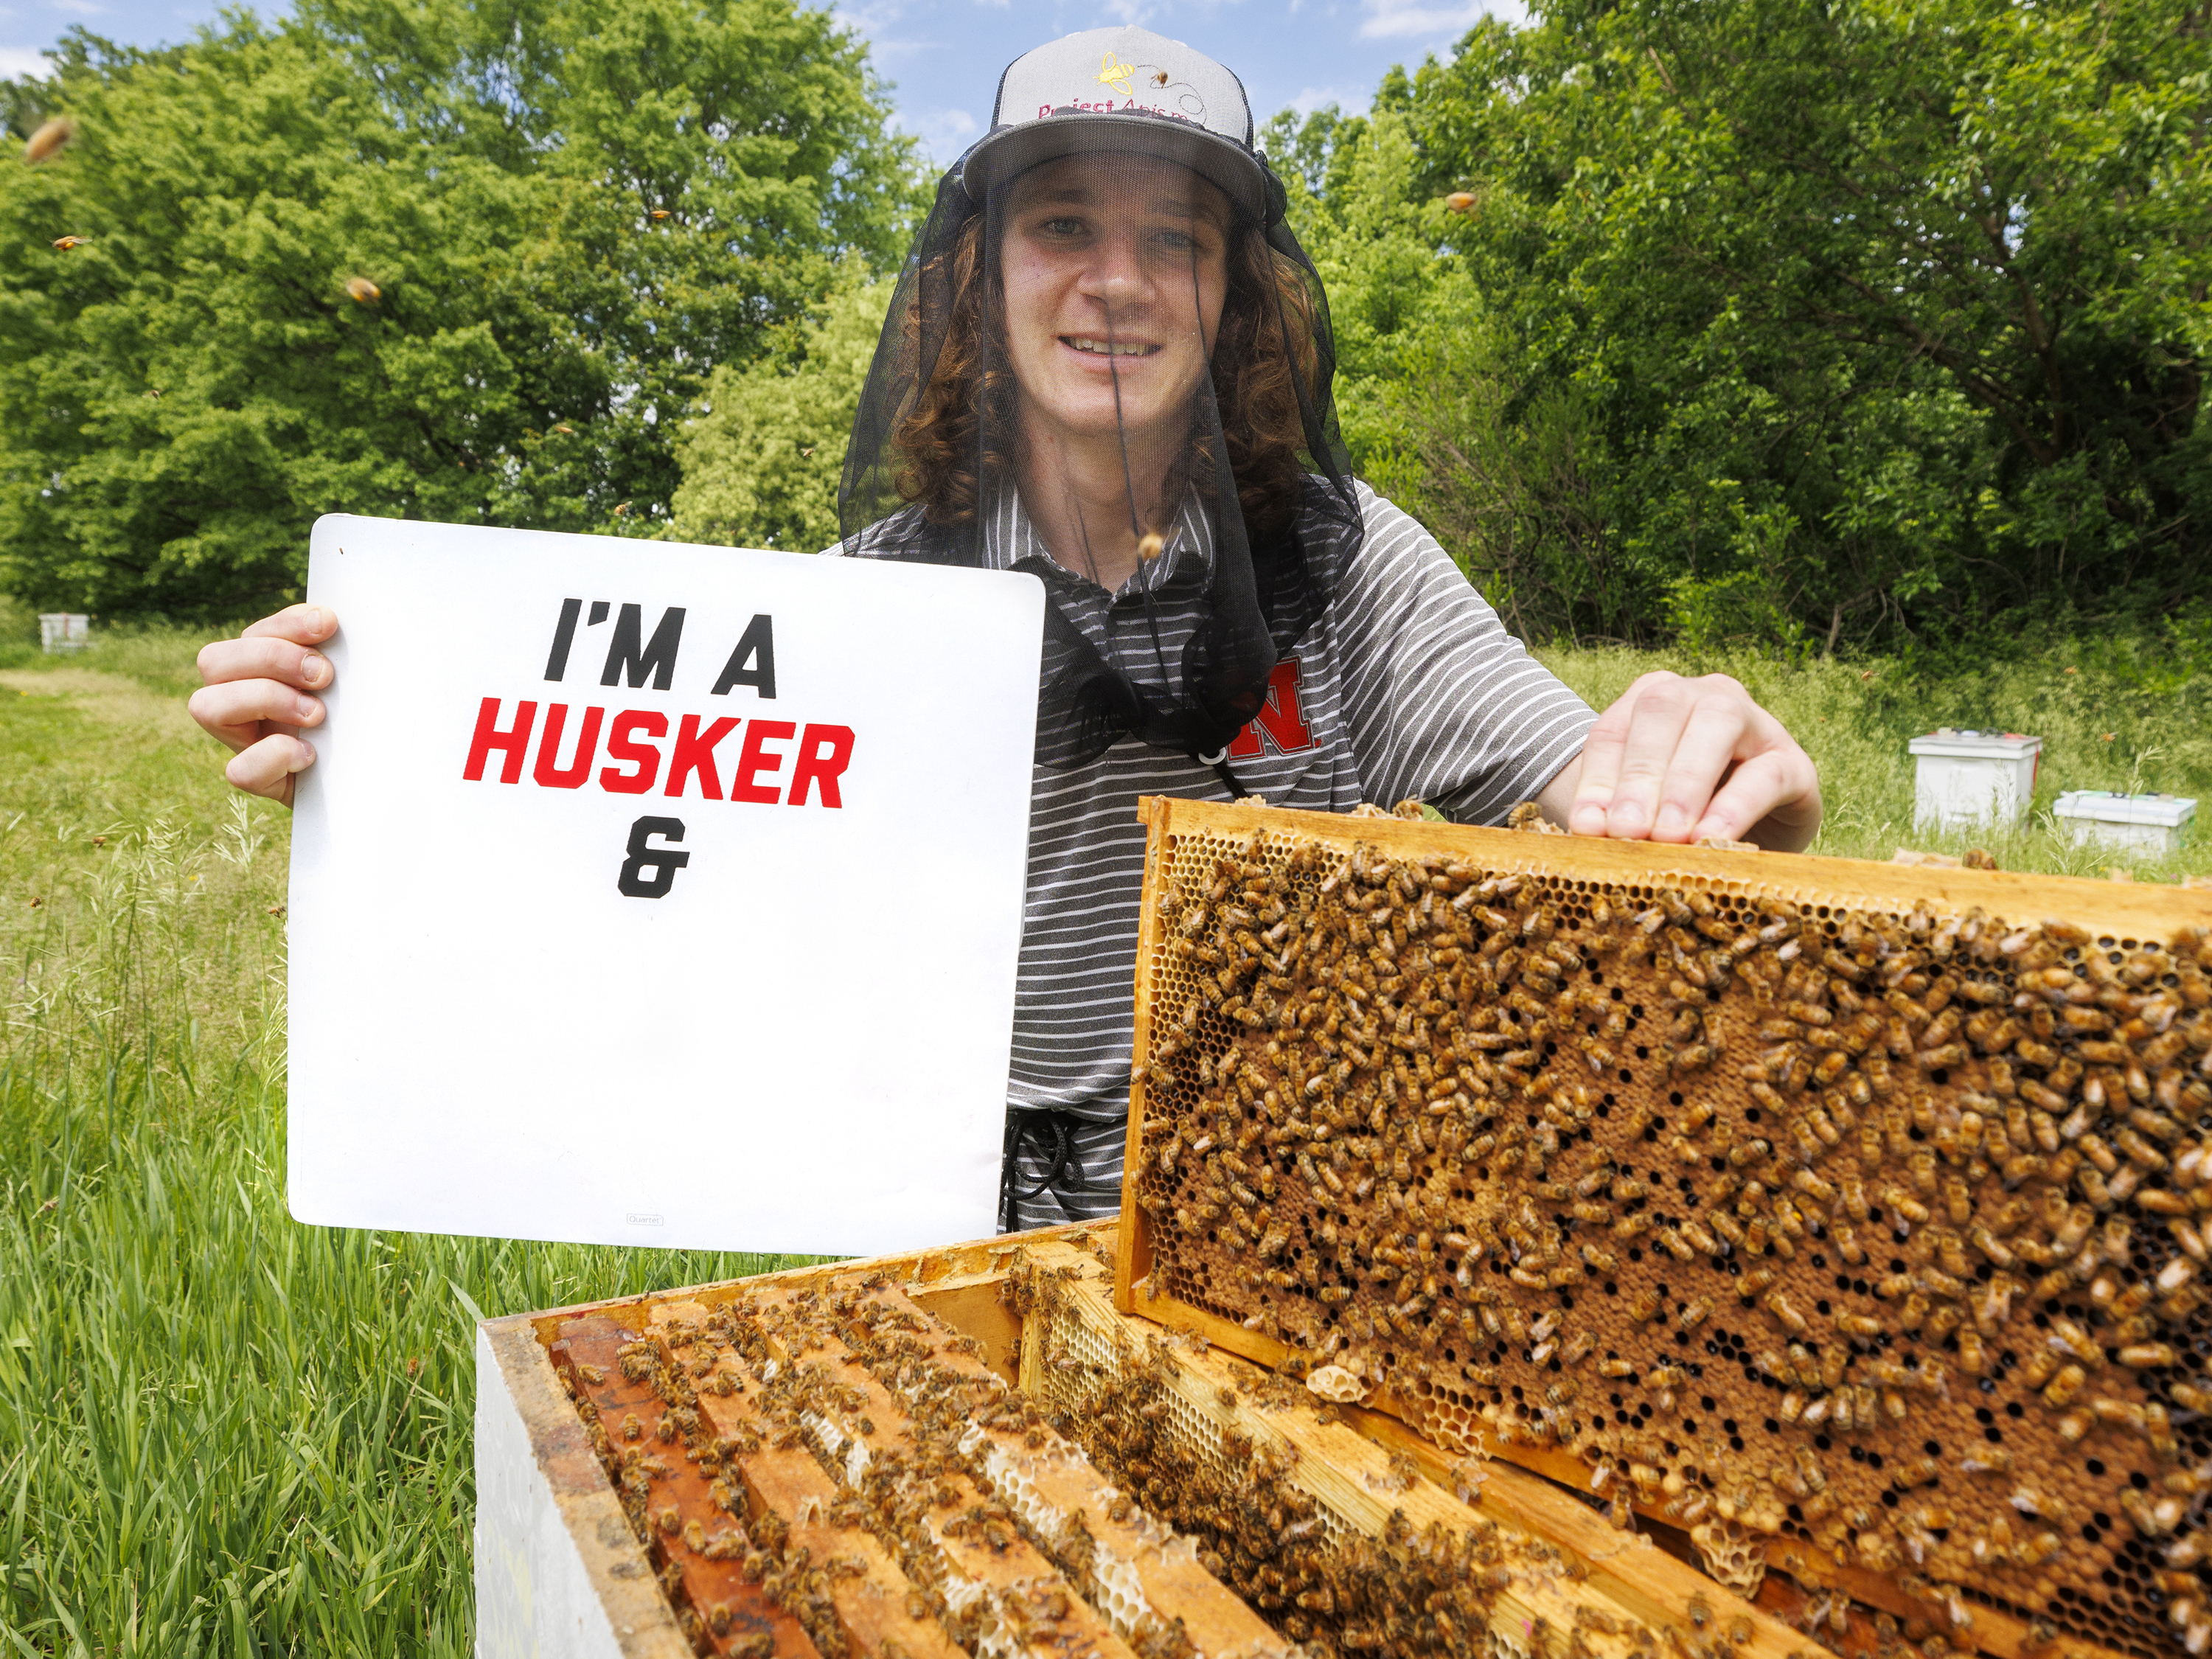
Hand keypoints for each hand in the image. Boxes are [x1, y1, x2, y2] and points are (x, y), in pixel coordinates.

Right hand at [188, 604, 336, 806]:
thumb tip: (336, 623)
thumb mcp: (351, 683)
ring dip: (265, 699)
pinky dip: (274, 757)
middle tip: (323, 675)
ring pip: (205, 707)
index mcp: (261, 666)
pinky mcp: (256, 778)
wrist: (367, 775)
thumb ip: (339, 654)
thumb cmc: (356, 720)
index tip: (329, 625)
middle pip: (214, 660)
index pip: (254, 633)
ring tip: (316, 714)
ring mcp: (242, 739)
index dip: (287, 624)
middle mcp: (239, 697)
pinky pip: (239, 770)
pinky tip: (310, 754)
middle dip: (272, 657)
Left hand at [1539, 671, 1820, 851]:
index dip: (1597, 779)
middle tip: (1626, 831)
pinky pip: (1765, 774)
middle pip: (1663, 710)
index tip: (1587, 827)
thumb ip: (1616, 812)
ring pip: (1718, 723)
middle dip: (1640, 775)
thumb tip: (1588, 828)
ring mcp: (1755, 721)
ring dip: (1686, 784)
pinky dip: (1734, 808)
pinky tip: (1709, 838)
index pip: (1613, 729)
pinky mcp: (1795, 762)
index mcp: (1654, 700)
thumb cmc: (1684, 820)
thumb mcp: (1645, 812)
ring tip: (1667, 836)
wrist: (1758, 836)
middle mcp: (1704, 695)